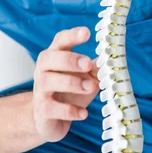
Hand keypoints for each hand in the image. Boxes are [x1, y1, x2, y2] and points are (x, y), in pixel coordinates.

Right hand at [33, 26, 98, 141]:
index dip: (72, 35)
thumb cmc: (70, 92)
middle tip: (88, 64)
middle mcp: (43, 70)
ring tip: (90, 87)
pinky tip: (83, 113)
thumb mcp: (85, 77)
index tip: (87, 32)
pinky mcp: (42, 111)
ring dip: (71, 83)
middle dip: (69, 60)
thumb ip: (95, 67)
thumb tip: (111, 58)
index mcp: (55, 57)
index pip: (60, 41)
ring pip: (47, 81)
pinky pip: (51, 108)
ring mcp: (40, 91)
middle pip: (47, 58)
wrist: (49, 120)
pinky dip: (69, 110)